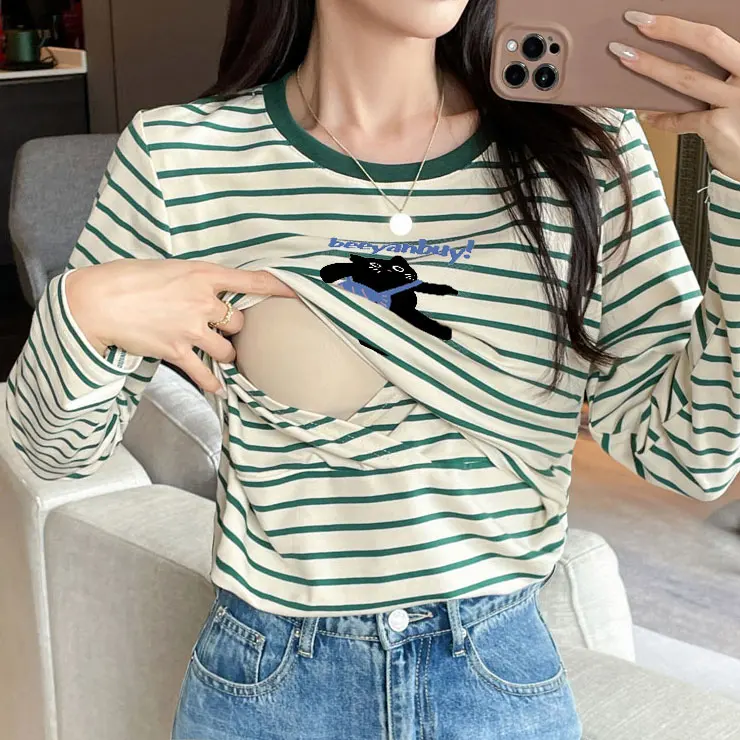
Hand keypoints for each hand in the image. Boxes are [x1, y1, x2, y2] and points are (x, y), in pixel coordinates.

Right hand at [65, 260, 295, 393]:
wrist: (96, 301)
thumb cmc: (127, 279)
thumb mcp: (169, 269)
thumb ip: (196, 281)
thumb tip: (212, 293)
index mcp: (202, 275)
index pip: (253, 282)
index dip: (279, 288)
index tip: (297, 294)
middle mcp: (202, 302)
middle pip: (241, 323)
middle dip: (236, 329)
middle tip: (223, 330)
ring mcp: (191, 329)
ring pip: (228, 350)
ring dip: (225, 353)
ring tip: (214, 351)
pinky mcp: (176, 351)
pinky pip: (205, 375)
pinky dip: (214, 384)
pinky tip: (220, 389)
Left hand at [608, 12, 739, 180]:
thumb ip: (724, 71)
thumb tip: (682, 58)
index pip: (715, 34)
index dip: (680, 24)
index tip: (651, 17)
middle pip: (706, 43)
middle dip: (668, 30)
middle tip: (635, 22)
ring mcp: (736, 101)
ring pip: (687, 79)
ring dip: (652, 67)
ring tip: (626, 58)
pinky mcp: (720, 127)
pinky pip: (682, 120)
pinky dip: (662, 118)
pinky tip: (648, 114)